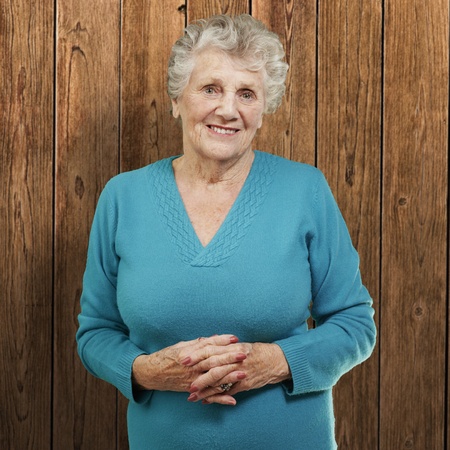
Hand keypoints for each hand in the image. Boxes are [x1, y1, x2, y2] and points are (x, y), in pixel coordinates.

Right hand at [132, 334, 246, 392]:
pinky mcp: (193, 390)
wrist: (152, 373)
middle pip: (213, 361)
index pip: (208, 346)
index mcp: (189, 353)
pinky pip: (208, 394)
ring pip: (213, 378)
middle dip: (230, 358)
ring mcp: (192, 380)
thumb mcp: (182, 345)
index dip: (222, 341)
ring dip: (229, 377)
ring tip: (243, 373)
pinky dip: (220, 398)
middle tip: (244, 354)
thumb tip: (216, 337)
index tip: (235, 338)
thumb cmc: (167, 356)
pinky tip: (232, 399)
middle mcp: (191, 367)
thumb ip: (199, 343)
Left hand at [186, 343, 290, 405]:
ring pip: (219, 381)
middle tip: (184, 380)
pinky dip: (217, 397)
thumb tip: (208, 344)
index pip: (211, 350)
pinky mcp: (245, 383)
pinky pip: (228, 391)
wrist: (276, 360)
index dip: (196, 355)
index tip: (183, 359)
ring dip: (204, 389)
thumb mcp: (240, 345)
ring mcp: (240, 372)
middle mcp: (235, 359)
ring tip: (191, 395)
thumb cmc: (256, 351)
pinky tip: (206, 401)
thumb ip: (224, 346)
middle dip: (197, 374)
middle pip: (213, 366)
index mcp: (232, 347)